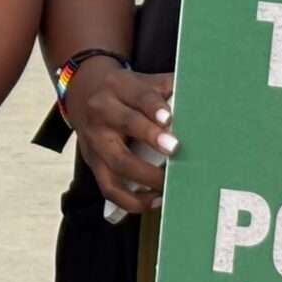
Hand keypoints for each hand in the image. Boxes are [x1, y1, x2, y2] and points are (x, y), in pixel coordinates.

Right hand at [64, 59, 175, 215]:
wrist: (81, 92)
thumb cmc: (120, 90)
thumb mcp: (140, 80)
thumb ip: (166, 88)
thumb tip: (200, 97)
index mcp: (118, 88)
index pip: (139, 96)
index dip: (154, 107)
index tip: (169, 118)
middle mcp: (103, 113)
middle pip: (126, 125)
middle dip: (150, 138)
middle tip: (175, 149)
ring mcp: (95, 141)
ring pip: (116, 162)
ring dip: (144, 177)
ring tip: (168, 184)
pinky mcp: (93, 163)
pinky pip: (109, 188)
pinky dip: (131, 200)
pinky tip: (154, 200)